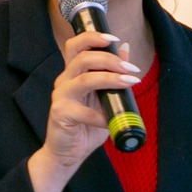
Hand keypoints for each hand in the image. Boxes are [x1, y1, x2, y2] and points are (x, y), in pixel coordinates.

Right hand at [26, 29, 138, 191]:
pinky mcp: (60, 114)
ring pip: (85, 79)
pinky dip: (101, 117)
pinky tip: (111, 122)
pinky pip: (84, 112)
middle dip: (109, 58)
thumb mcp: (105, 98)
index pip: (76, 45)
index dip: (93, 37)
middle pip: (82, 57)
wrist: (67, 154)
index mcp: (73, 73)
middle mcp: (64, 80)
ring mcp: (60, 96)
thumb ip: (113, 75)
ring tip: (129, 82)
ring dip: (110, 79)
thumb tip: (125, 50)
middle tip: (131, 68)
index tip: (114, 38)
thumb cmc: (85, 126)